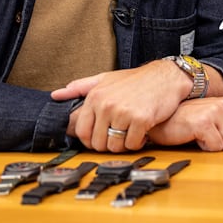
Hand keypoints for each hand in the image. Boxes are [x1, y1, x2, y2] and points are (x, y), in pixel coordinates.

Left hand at [53, 59, 188, 151]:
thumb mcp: (106, 78)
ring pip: (114, 146)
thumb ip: (80, 87)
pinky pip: (132, 145)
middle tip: (119, 136)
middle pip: (97, 143)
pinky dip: (137, 143)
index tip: (100, 139)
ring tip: (130, 133)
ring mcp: (123, 112)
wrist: (166, 77)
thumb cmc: (136, 80)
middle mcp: (107, 104)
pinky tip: (142, 133)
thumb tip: (56, 95)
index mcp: (95, 96)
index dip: (90, 141)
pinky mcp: (141, 119)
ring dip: (123, 145)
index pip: (82, 131)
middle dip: (108, 144)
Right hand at [146, 97, 222, 150]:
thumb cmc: (187, 120)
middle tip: (214, 138)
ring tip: (203, 136)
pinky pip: (216, 147)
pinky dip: (206, 148)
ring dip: (216, 146)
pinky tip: (197, 138)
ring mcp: (214, 113)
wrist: (162, 119)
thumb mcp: (215, 118)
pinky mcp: (203, 123)